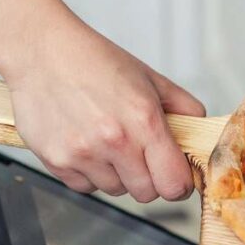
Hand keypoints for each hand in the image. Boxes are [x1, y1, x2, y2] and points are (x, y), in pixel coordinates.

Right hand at [8, 24, 205, 201]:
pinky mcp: (56, 161)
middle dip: (148, 178)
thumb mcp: (150, 79)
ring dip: (117, 175)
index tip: (174, 175)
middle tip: (138, 154)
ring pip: (115, 191)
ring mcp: (83, 154)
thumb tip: (203, 134)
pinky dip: (89, 173)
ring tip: (106, 142)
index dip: (179, 183)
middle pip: (147, 194)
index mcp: (144, 121)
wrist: (40, 50)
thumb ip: (184, 109)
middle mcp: (114, 141)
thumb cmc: (95, 62)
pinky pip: (85, 187)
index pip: (174, 184)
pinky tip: (85, 144)